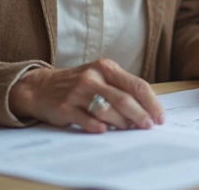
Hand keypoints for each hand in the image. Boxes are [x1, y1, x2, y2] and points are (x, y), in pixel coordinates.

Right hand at [8, 59, 163, 133]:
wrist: (40, 87)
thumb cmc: (78, 83)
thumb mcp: (99, 76)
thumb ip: (121, 87)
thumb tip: (147, 108)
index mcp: (105, 68)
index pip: (136, 85)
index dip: (151, 103)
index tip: (159, 117)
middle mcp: (93, 78)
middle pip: (124, 99)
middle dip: (140, 115)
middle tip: (148, 127)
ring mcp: (78, 93)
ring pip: (107, 110)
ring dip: (121, 123)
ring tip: (128, 130)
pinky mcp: (65, 107)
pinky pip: (86, 120)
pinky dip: (98, 127)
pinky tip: (105, 131)